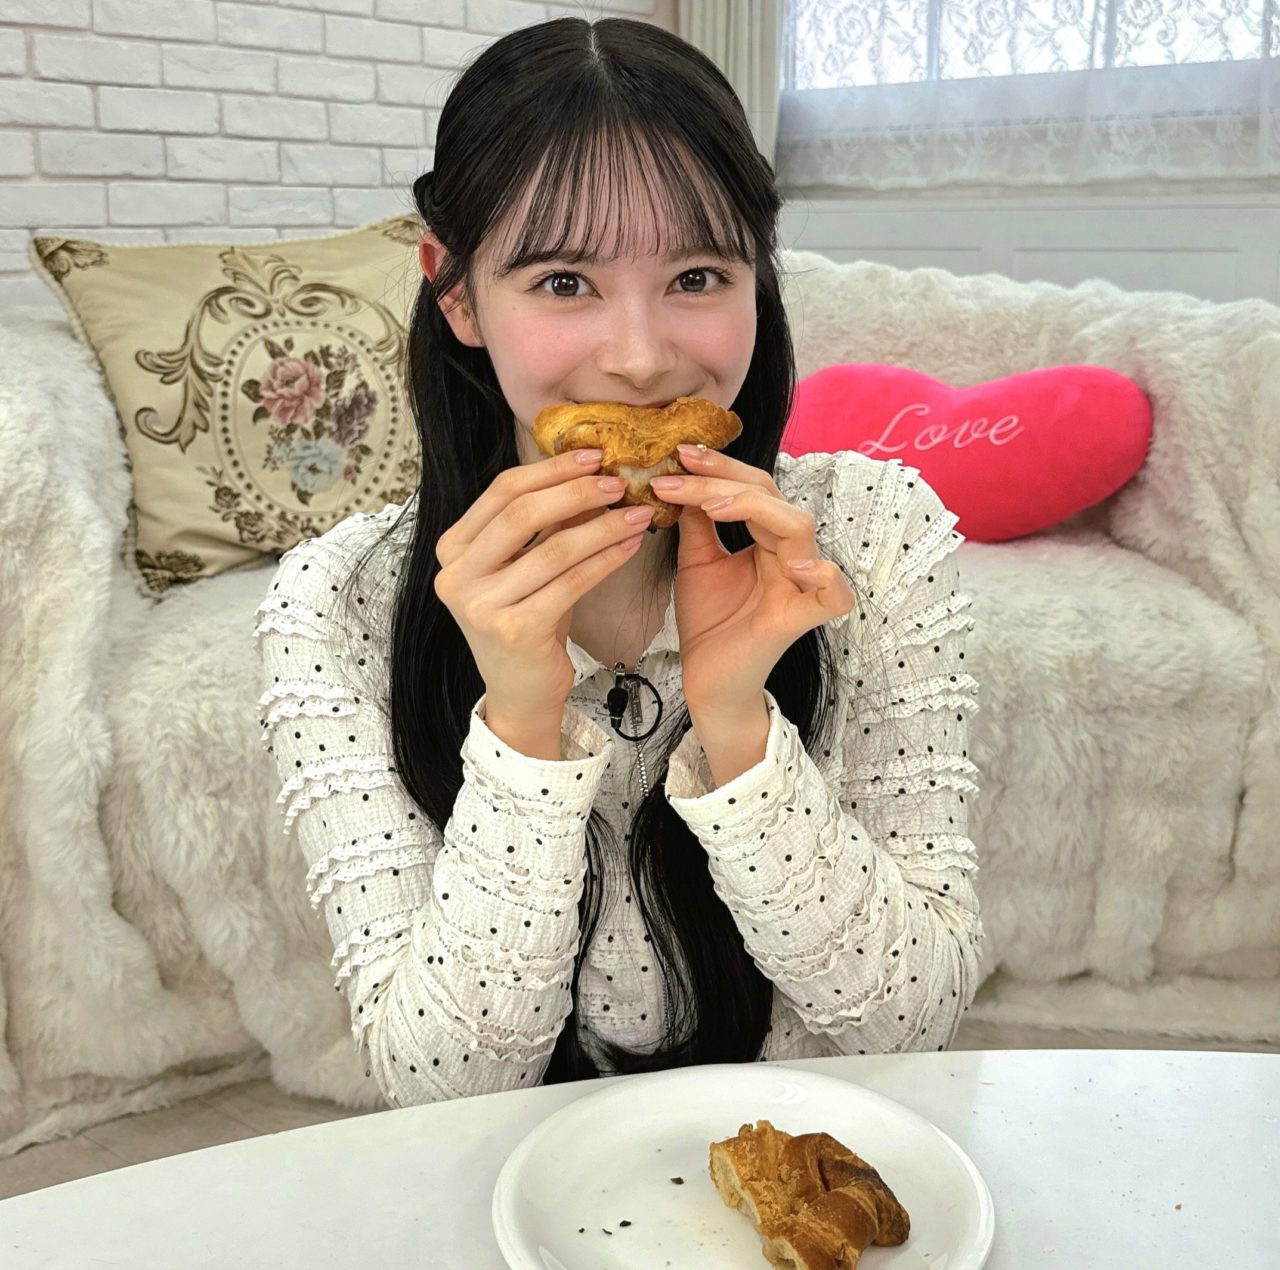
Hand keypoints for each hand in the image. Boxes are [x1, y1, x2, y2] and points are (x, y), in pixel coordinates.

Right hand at [434, 449, 653, 718]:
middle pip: (521, 514)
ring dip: (602, 526)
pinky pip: (571, 582)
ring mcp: (482, 605)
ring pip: (553, 549)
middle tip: (618, 482)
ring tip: (637, 513)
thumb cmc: (526, 621)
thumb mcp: (526, 568)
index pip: (501, 492)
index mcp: (454, 549)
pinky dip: (606, 560)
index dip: (550, 470)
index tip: (592, 456)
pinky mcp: (515, 630)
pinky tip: (630, 545)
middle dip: (576, 491)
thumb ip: (544, 526)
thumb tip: (589, 474)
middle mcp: (457, 575)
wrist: (520, 691)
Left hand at [650, 445, 856, 714]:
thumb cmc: (710, 623)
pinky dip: (824, 574)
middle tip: (680, 469)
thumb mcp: (697, 561)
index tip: (677, 454)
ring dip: (753, 507)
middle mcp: (789, 553)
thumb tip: (684, 476)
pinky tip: (796, 563)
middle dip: (724, 478)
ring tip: (710, 505)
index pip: (751, 488)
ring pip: (798, 526)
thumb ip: (696, 521)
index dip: (718, 468)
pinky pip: (834, 593)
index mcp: (766, 539)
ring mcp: (799, 584)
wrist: (707, 679)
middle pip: (771, 496)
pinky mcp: (801, 618)